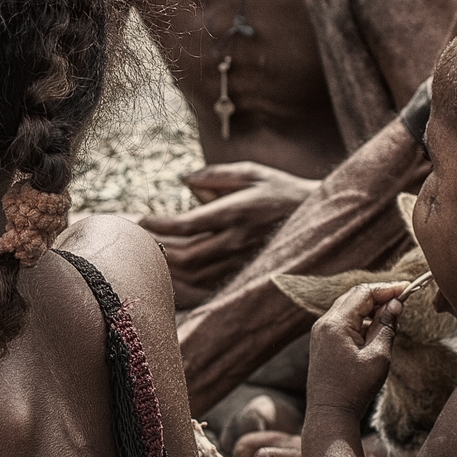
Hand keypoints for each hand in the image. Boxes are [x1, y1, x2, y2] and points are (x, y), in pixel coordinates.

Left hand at [138, 163, 317, 307]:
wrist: (319, 221)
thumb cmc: (281, 191)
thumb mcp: (253, 172)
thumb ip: (216, 175)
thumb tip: (184, 179)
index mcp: (236, 213)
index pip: (189, 224)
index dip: (161, 225)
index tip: (142, 220)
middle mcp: (237, 241)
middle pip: (187, 255)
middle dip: (158, 249)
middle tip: (137, 241)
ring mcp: (241, 261)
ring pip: (196, 274)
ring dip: (168, 267)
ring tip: (149, 255)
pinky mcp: (245, 273)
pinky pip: (209, 284)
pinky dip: (186, 281)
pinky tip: (172, 272)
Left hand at [308, 280, 402, 417]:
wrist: (330, 413)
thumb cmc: (354, 389)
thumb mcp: (378, 356)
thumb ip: (387, 326)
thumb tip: (395, 304)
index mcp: (336, 324)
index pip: (363, 293)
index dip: (387, 289)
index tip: (409, 288)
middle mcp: (324, 324)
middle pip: (354, 297)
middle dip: (380, 295)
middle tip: (404, 298)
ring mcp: (321, 333)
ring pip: (349, 308)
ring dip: (371, 308)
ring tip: (394, 315)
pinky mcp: (323, 342)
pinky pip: (344, 322)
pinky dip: (361, 320)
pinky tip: (377, 329)